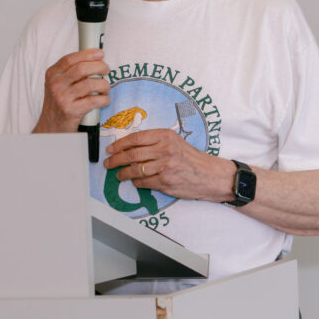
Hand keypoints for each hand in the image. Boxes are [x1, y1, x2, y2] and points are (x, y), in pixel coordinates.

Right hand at [33, 49, 110, 132]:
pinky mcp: (71, 111)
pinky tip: (104, 100)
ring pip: (91, 84)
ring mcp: (62, 98)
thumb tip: (94, 58)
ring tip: (105, 88)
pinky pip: (94, 100)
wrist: (51, 128)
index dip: (88, 54)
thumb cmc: (58, 104)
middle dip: (99, 67)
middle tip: (106, 70)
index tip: (100, 54)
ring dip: (104, 85)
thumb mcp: (57, 84)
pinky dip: (104, 99)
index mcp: (52, 74)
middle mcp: (56, 85)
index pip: (71, 59)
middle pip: (82, 68)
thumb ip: (70, 72)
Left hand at [104, 129, 235, 202]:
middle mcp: (165, 149)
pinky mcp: (166, 182)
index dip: (119, 144)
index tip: (110, 148)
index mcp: (165, 136)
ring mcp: (165, 166)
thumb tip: (129, 147)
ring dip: (123, 173)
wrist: (210, 175)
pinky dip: (136, 182)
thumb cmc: (192, 158)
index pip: (135, 138)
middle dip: (115, 160)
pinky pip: (143, 182)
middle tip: (108, 163)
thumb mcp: (175, 142)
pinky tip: (134, 181)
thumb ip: (155, 142)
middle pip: (132, 154)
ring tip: (118, 174)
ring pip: (135, 170)